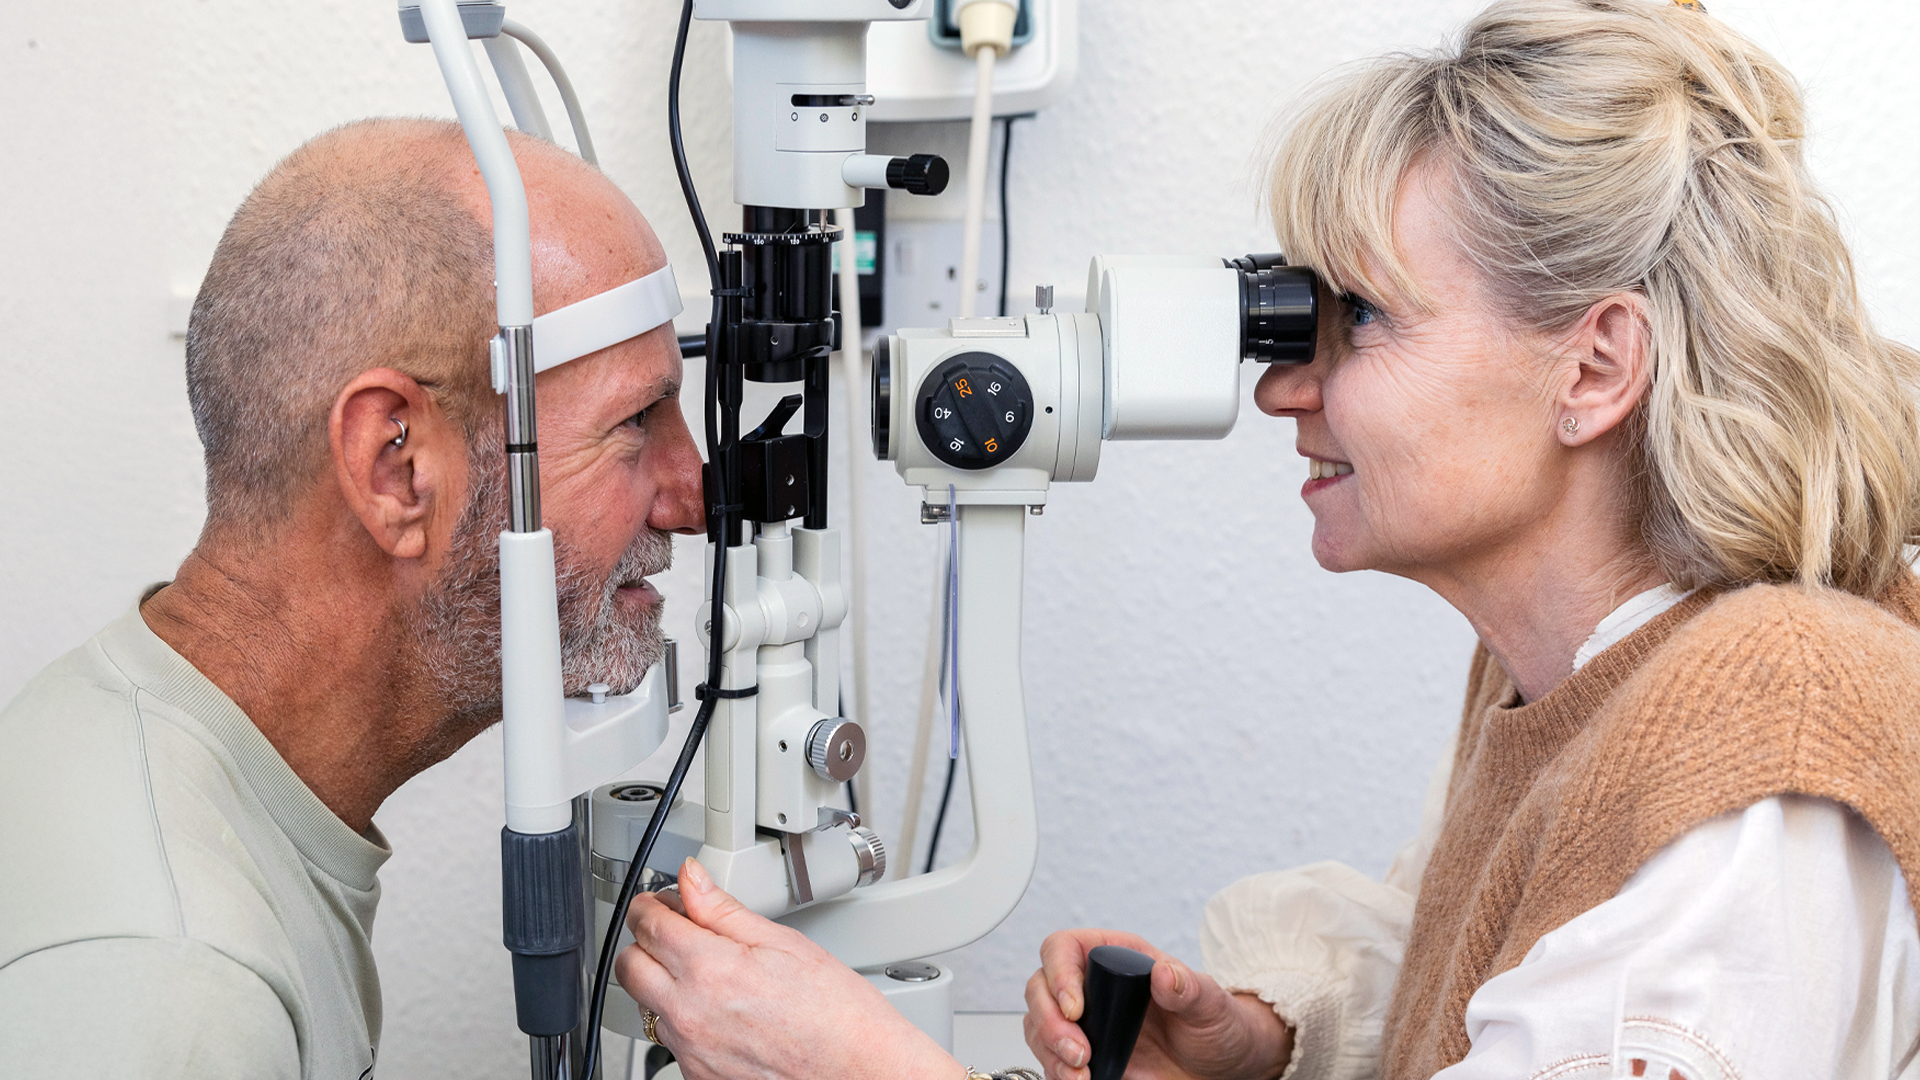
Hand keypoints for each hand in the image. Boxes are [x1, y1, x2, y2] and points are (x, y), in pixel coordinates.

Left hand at [616, 858, 958, 1079]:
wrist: (858, 1069)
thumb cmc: (835, 1011)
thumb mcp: (782, 941)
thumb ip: (724, 910)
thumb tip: (692, 879)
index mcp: (709, 969)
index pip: (648, 925)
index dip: (650, 905)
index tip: (658, 901)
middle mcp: (689, 1014)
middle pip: (630, 966)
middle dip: (645, 943)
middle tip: (673, 932)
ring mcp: (690, 1050)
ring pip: (645, 1005)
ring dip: (661, 983)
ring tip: (705, 974)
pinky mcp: (697, 1076)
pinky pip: (671, 1041)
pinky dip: (685, 1021)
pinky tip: (721, 1012)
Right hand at [1022, 929, 1292, 1079]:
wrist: (1221, 1066)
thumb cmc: (1215, 1023)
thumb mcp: (1210, 1002)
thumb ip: (1188, 987)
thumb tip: (1164, 974)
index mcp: (1115, 956)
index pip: (1064, 948)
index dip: (1059, 973)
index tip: (1076, 1006)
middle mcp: (1091, 986)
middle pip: (1040, 989)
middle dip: (1050, 1022)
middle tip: (1079, 1051)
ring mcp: (1085, 1024)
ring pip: (1038, 1027)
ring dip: (1050, 1052)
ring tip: (1081, 1074)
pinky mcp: (1084, 1057)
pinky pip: (1052, 1061)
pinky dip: (1058, 1072)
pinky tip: (1079, 1079)